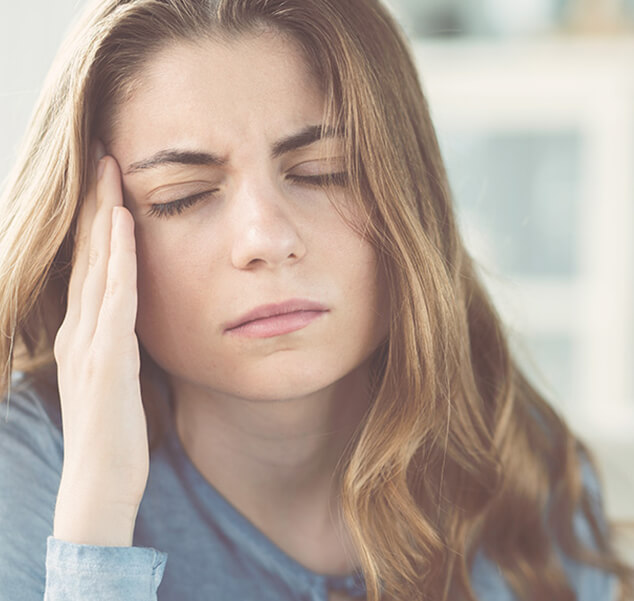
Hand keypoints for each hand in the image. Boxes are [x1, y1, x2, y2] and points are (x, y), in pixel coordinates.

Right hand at [52, 141, 148, 545]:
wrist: (100, 482)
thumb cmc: (115, 434)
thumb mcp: (116, 380)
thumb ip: (121, 346)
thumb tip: (134, 322)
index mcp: (84, 334)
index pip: (91, 267)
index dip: (98, 223)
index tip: (109, 183)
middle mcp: (80, 329)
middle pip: (89, 254)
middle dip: (96, 203)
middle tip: (103, 155)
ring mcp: (89, 341)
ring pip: (98, 264)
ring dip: (105, 215)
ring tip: (111, 170)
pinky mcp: (107, 358)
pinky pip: (114, 296)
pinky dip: (119, 257)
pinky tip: (124, 224)